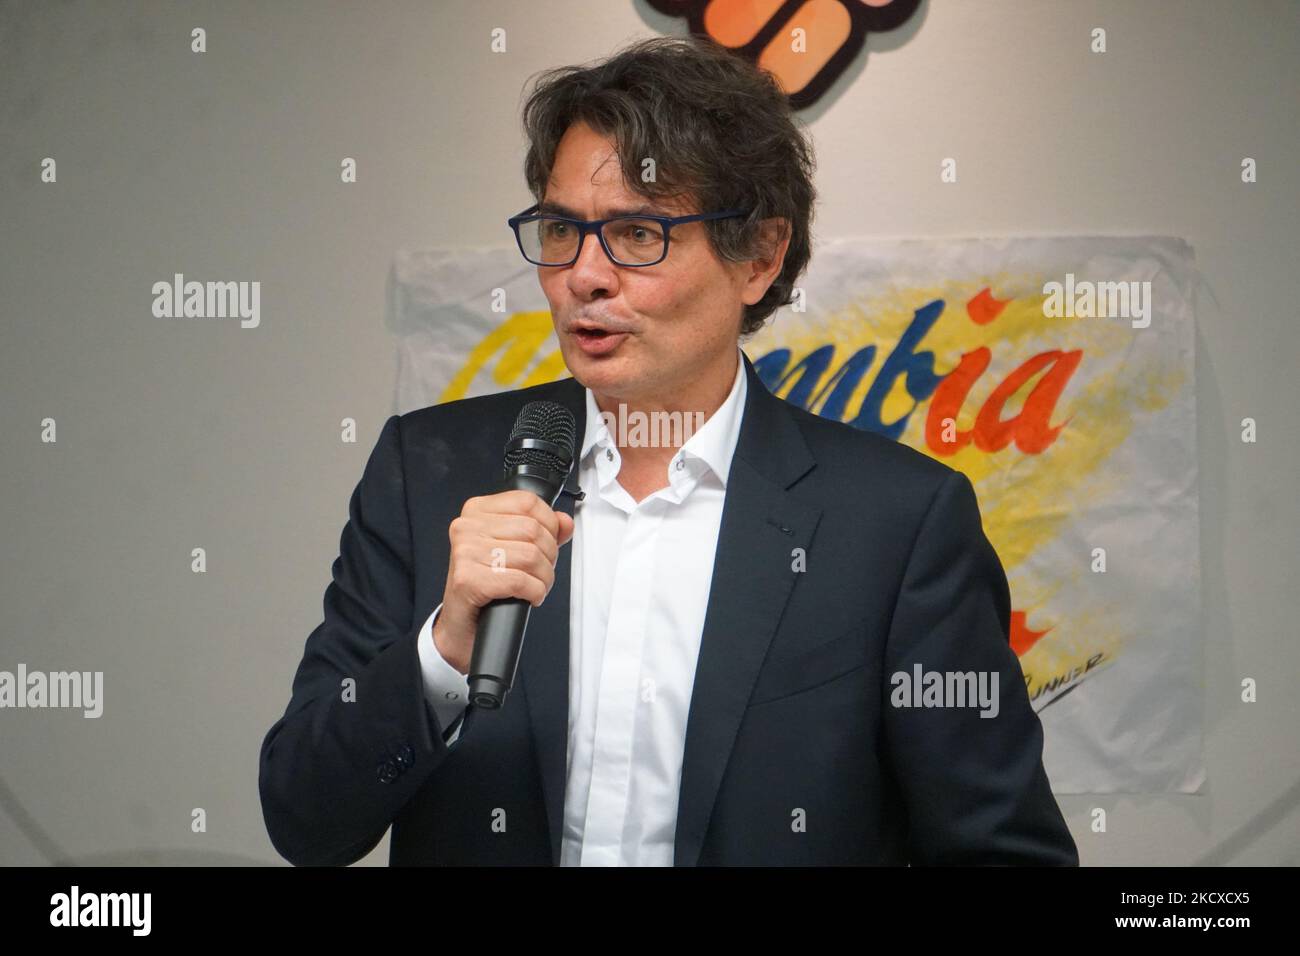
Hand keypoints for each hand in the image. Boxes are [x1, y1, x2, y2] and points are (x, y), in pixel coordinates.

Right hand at [432, 490, 574, 673]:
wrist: (460, 623)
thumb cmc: (484, 583)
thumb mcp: (512, 548)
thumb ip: (542, 531)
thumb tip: (565, 522)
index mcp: (477, 511)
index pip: (527, 502)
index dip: (549, 523)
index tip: (549, 541)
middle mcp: (467, 527)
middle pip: (532, 530)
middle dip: (549, 555)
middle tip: (542, 571)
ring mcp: (465, 552)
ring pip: (530, 556)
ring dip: (544, 578)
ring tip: (536, 586)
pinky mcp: (467, 579)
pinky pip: (520, 581)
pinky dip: (534, 592)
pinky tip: (529, 596)